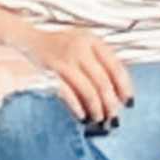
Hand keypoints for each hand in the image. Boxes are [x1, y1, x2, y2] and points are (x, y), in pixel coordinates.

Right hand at [20, 23, 134, 125]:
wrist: (31, 40)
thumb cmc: (63, 46)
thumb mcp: (83, 45)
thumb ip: (100, 61)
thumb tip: (118, 93)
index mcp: (92, 40)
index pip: (115, 66)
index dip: (124, 87)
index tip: (128, 102)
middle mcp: (80, 48)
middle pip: (103, 82)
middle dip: (110, 103)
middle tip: (113, 117)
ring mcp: (65, 60)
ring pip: (88, 90)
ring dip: (96, 109)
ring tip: (99, 119)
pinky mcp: (51, 72)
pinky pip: (68, 94)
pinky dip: (77, 107)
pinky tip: (82, 116)